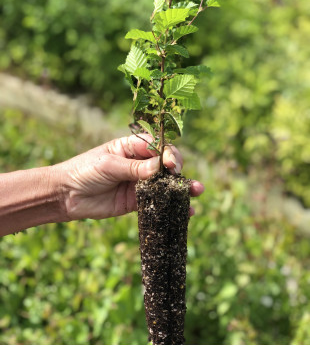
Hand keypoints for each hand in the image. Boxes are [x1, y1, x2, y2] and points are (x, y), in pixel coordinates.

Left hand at [57, 134, 203, 220]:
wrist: (65, 195)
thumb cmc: (84, 171)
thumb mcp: (108, 165)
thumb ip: (134, 168)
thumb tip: (159, 168)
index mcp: (131, 147)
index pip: (157, 146)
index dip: (168, 153)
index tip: (172, 164)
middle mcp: (138, 164)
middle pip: (165, 164)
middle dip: (179, 170)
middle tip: (185, 180)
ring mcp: (138, 183)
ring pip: (164, 184)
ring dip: (181, 188)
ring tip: (197, 191)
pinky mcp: (135, 202)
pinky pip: (157, 202)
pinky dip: (171, 206)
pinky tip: (186, 210)